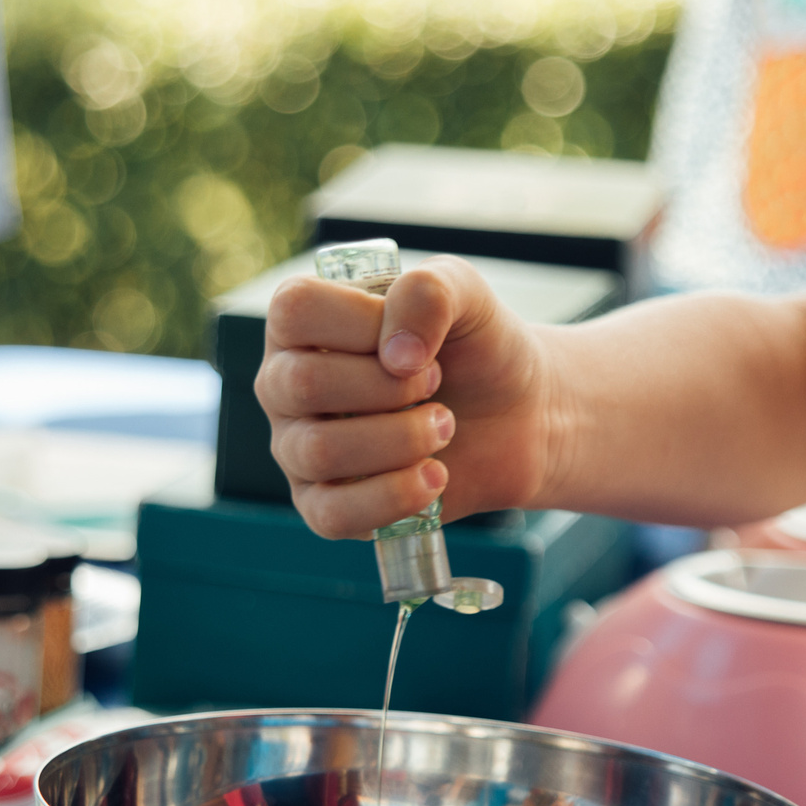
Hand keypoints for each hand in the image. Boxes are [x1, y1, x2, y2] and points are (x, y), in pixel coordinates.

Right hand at [257, 256, 553, 538]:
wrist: (520, 413)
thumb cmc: (475, 346)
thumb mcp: (464, 293)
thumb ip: (428, 291)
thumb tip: (396, 354)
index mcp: (302, 324)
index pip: (295, 312)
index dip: (361, 323)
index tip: (414, 340)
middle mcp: (285, 384)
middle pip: (302, 384)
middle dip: (388, 387)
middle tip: (435, 384)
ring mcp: (298, 448)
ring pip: (318, 451)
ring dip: (400, 439)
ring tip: (444, 427)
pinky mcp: (323, 506)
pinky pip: (332, 515)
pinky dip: (393, 496)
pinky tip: (434, 477)